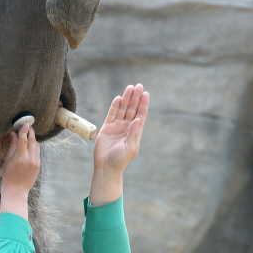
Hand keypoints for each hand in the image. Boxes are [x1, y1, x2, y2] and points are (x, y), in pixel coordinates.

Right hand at [0, 123, 39, 219]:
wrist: (16, 191)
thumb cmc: (8, 176)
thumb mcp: (8, 160)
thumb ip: (12, 146)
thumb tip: (13, 133)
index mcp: (20, 157)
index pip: (23, 140)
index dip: (24, 131)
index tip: (24, 124)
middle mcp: (30, 159)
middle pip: (32, 141)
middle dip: (30, 132)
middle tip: (28, 126)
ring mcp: (36, 162)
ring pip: (37, 146)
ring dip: (33, 139)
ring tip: (28, 135)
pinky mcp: (39, 165)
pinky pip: (38, 152)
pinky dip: (34, 147)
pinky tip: (30, 146)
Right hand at [89, 84, 148, 205]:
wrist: (106, 167)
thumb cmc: (120, 160)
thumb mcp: (130, 148)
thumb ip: (134, 133)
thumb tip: (138, 119)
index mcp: (135, 132)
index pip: (141, 114)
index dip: (143, 104)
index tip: (145, 94)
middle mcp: (127, 127)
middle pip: (132, 109)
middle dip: (135, 97)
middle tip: (138, 85)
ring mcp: (117, 127)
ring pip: (122, 109)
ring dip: (126, 99)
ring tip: (129, 87)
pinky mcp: (107, 128)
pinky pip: (111, 114)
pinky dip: (115, 106)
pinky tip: (118, 98)